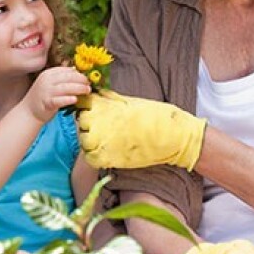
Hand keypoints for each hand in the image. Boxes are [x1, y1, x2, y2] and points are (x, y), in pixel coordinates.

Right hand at [21, 67, 90, 122]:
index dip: (78, 73)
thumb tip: (76, 70)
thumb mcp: (50, 83)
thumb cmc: (43, 97)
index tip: (86, 78)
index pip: (66, 71)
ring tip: (87, 91)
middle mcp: (47, 81)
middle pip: (67, 78)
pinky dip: (67, 99)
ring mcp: (46, 92)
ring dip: (78, 89)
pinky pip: (59, 100)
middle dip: (80, 80)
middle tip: (89, 84)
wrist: (29, 111)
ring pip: (65, 88)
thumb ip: (61, 78)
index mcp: (48, 74)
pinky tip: (75, 99)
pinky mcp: (47, 103)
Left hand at [76, 90, 206, 169]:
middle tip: (104, 128)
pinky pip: (91, 159)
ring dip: (91, 142)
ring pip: (84, 141)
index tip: (96, 112)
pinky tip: (106, 153)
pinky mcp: (108, 158)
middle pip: (81, 123)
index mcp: (104, 105)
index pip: (82, 103)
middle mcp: (99, 121)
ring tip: (105, 141)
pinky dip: (95, 157)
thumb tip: (98, 94)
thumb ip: (111, 100)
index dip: (87, 108)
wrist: (171, 136)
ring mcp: (102, 140)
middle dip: (89, 125)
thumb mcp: (130, 102)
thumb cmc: (154, 116)